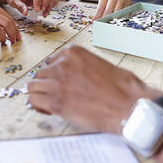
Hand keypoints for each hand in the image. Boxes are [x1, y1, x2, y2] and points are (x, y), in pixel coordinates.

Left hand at [6, 0, 57, 17]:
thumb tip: (26, 13)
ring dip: (50, 5)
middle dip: (46, 1)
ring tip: (44, 14)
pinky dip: (51, 5)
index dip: (37, 0)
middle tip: (41, 10)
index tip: (36, 10)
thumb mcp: (12, 0)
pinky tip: (46, 12)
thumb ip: (19, 6)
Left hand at [27, 45, 159, 133]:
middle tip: (56, 95)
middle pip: (41, 74)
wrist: (129, 106)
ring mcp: (56, 83)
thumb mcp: (100, 64)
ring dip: (41, 94)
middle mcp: (61, 64)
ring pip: (33, 86)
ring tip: (51, 103)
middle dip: (47, 84)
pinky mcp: (55, 102)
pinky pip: (34, 101)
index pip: (51, 62)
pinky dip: (39, 106)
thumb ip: (81, 67)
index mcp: (73, 52)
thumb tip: (73, 78)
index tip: (60, 83)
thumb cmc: (123, 88)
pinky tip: (50, 110)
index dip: (55, 75)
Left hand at [94, 0, 134, 19]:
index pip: (100, 8)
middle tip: (101, 25)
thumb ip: (102, 5)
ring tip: (109, 23)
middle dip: (104, 19)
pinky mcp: (127, 2)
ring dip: (112, 19)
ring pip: (116, 12)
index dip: (97, 16)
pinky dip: (119, 16)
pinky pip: (123, 11)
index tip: (94, 22)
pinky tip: (117, 19)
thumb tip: (97, 17)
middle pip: (108, 11)